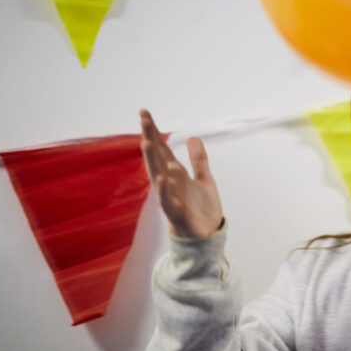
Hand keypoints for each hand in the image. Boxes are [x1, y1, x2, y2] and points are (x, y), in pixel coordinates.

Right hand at [140, 109, 223, 238]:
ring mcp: (171, 197)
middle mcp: (169, 183)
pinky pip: (168, 201)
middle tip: (143, 118)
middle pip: (157, 157)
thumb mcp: (205, 179)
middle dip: (150, 137)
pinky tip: (162, 178)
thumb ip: (199, 160)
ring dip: (152, 159)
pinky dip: (165, 190)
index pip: (162, 149)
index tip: (145, 113)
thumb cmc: (202, 209)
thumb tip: (194, 138)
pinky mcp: (177, 213)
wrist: (207, 237)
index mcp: (175, 174)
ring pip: (157, 176)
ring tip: (146, 141)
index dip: (154, 131)